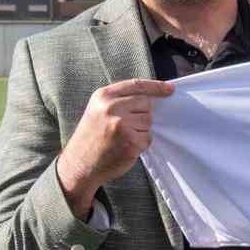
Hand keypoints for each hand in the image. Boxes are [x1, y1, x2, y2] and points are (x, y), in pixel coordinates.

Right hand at [56, 78, 173, 218]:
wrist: (79, 164)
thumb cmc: (91, 137)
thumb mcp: (98, 110)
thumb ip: (120, 100)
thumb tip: (151, 96)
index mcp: (103, 96)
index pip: (136, 85)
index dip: (156, 86)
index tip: (169, 89)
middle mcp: (111, 108)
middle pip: (146, 103)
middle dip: (142, 114)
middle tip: (126, 126)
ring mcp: (122, 125)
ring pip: (148, 121)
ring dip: (141, 130)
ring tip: (122, 138)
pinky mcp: (130, 142)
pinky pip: (148, 138)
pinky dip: (141, 143)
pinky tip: (125, 147)